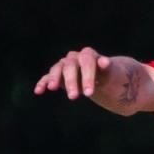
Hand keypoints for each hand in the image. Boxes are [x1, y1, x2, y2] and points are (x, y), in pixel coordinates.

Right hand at [33, 48, 148, 113]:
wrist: (109, 80)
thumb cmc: (113, 78)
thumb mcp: (114, 75)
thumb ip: (108, 69)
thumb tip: (105, 61)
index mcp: (90, 55)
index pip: (86, 62)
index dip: (87, 77)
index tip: (89, 93)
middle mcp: (76, 58)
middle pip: (70, 65)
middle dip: (71, 81)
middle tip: (74, 97)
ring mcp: (66, 66)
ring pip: (57, 69)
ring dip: (54, 78)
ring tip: (53, 89)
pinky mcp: (60, 76)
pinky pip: (49, 77)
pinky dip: (43, 82)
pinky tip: (39, 91)